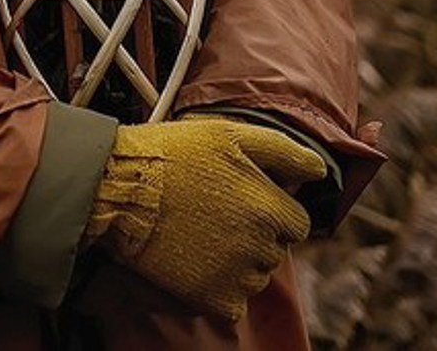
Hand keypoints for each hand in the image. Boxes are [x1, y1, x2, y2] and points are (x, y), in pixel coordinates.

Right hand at [85, 117, 323, 321]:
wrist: (117, 188)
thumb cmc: (171, 155)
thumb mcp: (229, 134)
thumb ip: (283, 150)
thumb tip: (319, 170)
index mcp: (270, 208)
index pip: (297, 222)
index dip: (272, 209)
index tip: (242, 200)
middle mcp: (261, 246)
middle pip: (276, 250)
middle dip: (254, 234)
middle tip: (215, 213)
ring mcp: (237, 275)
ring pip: (255, 277)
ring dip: (237, 262)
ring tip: (200, 234)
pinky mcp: (212, 298)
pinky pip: (233, 303)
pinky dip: (218, 288)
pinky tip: (194, 260)